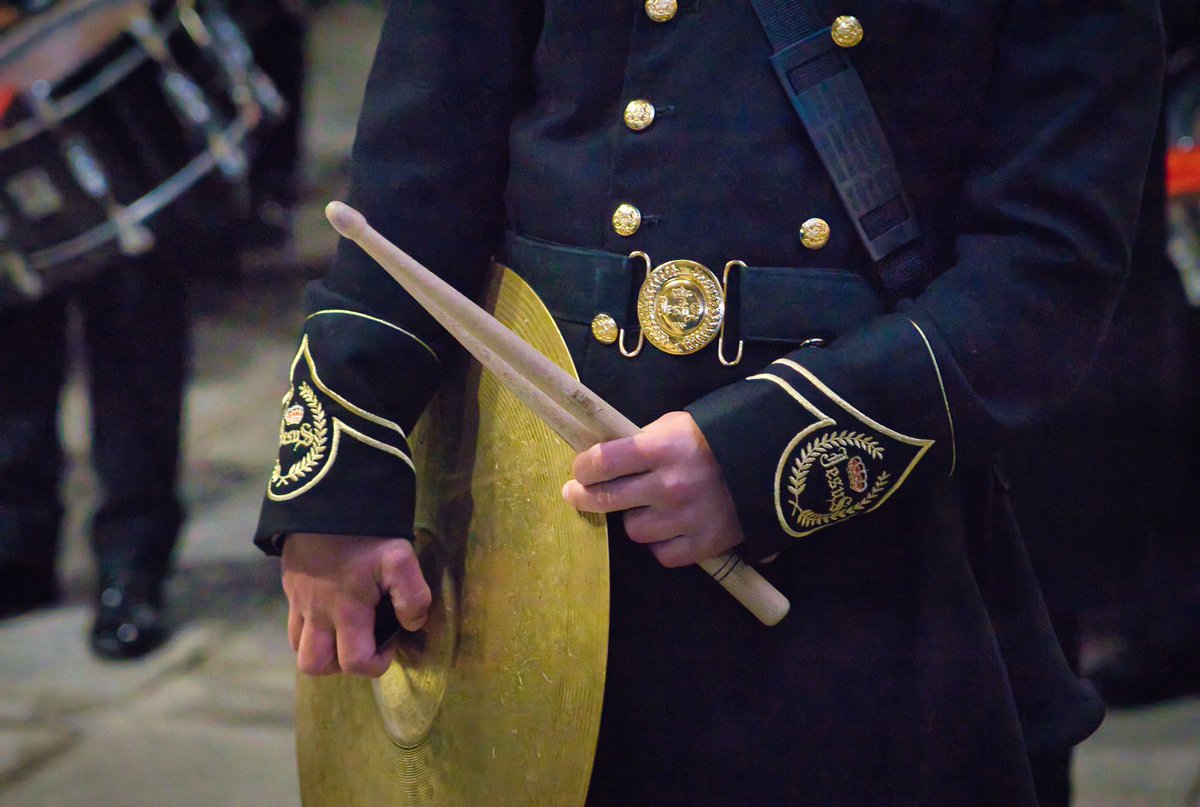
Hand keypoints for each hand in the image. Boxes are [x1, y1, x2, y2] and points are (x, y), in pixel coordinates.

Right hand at [281, 533, 430, 677]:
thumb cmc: (367, 531)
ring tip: (346, 629)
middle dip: (340, 664)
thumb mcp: (401, 559)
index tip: (390, 640)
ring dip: (322, 647)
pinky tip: (331, 607)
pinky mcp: (291, 584)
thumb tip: (412, 624)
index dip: (377, 663)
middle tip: (363, 640)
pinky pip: (292, 621)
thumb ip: (413, 596)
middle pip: (314, 665)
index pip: (355, 663)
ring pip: (298, 647)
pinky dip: (309, 626)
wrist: (327, 495)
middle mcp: (317, 613)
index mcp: (346, 611)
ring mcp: (299, 599)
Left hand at [561, 411, 744, 566]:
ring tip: (648, 506)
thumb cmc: (717, 436)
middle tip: (575, 494)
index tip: (579, 471)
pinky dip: (661, 543)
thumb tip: (602, 461)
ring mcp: (687, 518)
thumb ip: (641, 443)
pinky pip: (662, 554)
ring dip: (635, 518)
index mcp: (662, 448)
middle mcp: (671, 485)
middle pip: (607, 499)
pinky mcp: (705, 544)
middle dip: (583, 496)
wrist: (776, 458)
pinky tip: (669, 527)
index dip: (583, 468)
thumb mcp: (676, 425)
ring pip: (634, 530)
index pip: (602, 462)